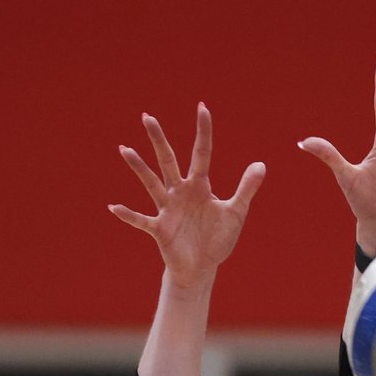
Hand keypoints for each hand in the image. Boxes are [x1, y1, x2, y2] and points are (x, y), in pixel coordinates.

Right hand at [110, 104, 265, 287]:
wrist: (203, 267)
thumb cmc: (217, 239)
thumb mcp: (236, 213)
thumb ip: (246, 189)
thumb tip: (261, 164)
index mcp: (200, 186)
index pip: (201, 153)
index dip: (203, 132)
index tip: (202, 107)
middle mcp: (180, 192)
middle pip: (168, 160)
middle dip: (159, 139)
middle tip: (146, 116)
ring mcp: (168, 209)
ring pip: (151, 183)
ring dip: (139, 168)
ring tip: (125, 149)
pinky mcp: (160, 229)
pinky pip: (142, 220)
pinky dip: (128, 214)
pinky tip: (114, 206)